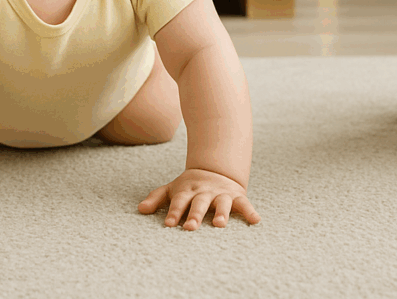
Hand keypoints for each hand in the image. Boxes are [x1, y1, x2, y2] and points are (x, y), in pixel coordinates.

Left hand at [138, 168, 260, 229]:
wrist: (216, 169)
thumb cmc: (190, 186)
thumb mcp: (173, 188)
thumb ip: (157, 198)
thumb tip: (140, 209)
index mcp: (188, 190)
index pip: (179, 201)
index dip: (174, 212)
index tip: (169, 224)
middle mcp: (205, 192)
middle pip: (199, 203)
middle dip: (195, 215)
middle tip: (190, 228)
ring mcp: (221, 193)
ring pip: (222, 203)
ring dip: (221, 213)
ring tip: (219, 225)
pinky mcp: (237, 196)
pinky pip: (245, 204)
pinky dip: (250, 212)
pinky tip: (255, 221)